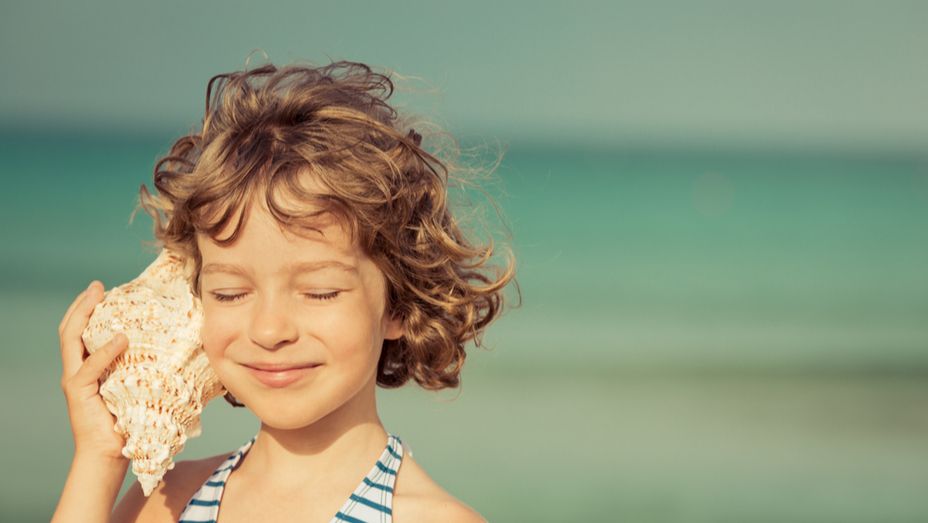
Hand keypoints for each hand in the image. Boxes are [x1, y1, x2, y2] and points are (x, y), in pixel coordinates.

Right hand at [58, 280, 129, 460]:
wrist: (112, 453)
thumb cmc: (130, 421)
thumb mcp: (138, 386)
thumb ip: (144, 366)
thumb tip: (179, 345)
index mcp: (89, 366)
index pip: (80, 331)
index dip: (88, 308)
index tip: (102, 289)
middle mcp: (77, 369)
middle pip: (70, 329)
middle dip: (82, 304)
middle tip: (97, 286)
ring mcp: (75, 380)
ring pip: (71, 340)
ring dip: (84, 316)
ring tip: (98, 298)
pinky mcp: (79, 393)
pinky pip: (89, 367)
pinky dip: (104, 351)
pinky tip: (120, 338)